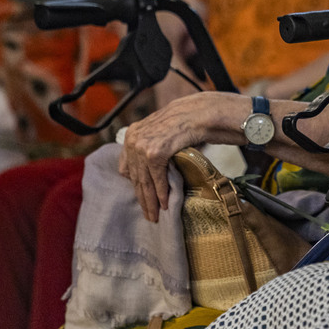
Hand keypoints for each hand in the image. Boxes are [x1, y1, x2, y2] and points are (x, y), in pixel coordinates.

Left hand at [119, 91, 237, 221]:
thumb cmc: (186, 121)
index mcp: (132, 133)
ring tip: (155, 215)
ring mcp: (142, 146)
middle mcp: (133, 139)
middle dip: (142, 197)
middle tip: (148, 214)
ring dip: (151, 200)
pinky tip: (165, 203)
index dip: (135, 185)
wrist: (201, 113)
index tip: (142, 198)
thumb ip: (152, 145)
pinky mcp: (154, 153)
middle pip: (134, 177)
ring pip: (144, 181)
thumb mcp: (161, 131)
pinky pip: (156, 179)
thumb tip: (151, 169)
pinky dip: (161, 193)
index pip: (127, 167)